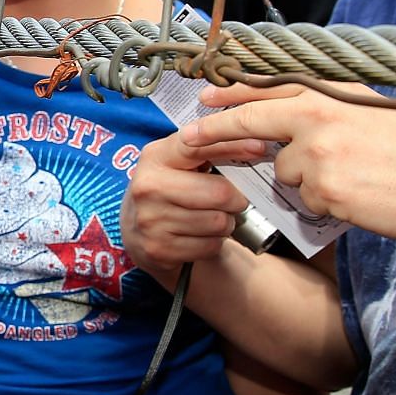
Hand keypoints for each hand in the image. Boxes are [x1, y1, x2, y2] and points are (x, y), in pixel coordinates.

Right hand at [121, 131, 261, 280]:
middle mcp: (148, 188)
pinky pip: (210, 246)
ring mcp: (151, 220)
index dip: (232, 147)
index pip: (199, 148)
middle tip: (232, 200)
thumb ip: (208, 149)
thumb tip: (256, 145)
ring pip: (218, 222)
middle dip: (235, 199)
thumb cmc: (167, 189)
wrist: (136, 231)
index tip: (259, 149)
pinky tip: (201, 235)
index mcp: (154, 158)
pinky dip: (214, 242)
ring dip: (225, 222)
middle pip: (219, 193)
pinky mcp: (159, 249)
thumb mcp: (177, 162)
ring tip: (213, 217)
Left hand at [181, 83, 395, 242]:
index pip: (271, 86)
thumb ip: (330, 108)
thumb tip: (291, 110)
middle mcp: (321, 116)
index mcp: (333, 94)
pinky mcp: (324, 188)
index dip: (233, 93)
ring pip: (284, 170)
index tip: (205, 96)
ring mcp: (319, 153)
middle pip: (252, 121)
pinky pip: (305, 199)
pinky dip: (323, 202)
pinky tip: (356, 196)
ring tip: (352, 178)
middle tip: (188, 138)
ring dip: (305, 179)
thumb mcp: (374, 112)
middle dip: (216, 131)